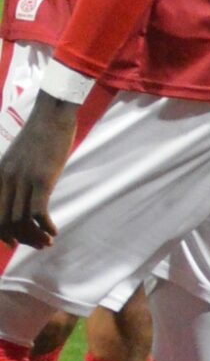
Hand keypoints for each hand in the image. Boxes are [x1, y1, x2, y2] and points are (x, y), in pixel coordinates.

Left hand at [0, 92, 78, 247]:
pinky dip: (45, 227)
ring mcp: (23, 180)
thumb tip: (21, 198)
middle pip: (5, 221)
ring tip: (47, 242)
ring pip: (21, 220)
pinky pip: (38, 212)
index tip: (15, 242)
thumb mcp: (17, 158)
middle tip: (35, 245)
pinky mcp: (42, 179)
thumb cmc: (39, 135)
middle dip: (19, 239)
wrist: (52, 115)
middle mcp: (6, 179)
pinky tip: (54, 231)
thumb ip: (14, 177)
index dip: (1, 233)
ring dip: (35, 237)